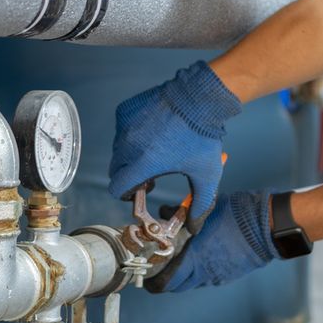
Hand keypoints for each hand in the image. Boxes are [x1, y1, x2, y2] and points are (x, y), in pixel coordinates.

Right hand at [108, 61, 240, 226]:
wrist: (200, 97)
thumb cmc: (204, 136)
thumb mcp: (206, 175)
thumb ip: (201, 204)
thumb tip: (194, 226)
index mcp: (144, 163)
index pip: (118, 188)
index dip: (127, 194)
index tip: (139, 191)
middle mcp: (129, 145)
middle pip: (116, 170)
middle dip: (129, 176)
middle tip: (151, 172)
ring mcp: (125, 125)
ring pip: (118, 150)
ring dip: (130, 155)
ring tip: (155, 150)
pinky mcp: (125, 110)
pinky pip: (121, 130)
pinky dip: (132, 134)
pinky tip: (153, 130)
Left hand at [146, 190, 275, 292]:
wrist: (266, 228)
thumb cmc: (234, 215)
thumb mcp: (204, 210)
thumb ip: (181, 215)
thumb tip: (164, 212)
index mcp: (194, 259)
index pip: (166, 282)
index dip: (153, 283)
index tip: (147, 276)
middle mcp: (204, 273)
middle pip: (176, 287)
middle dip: (165, 280)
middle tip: (159, 269)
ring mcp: (217, 276)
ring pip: (192, 283)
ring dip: (182, 276)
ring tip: (179, 260)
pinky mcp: (228, 275)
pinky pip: (207, 278)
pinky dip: (199, 271)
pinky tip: (201, 256)